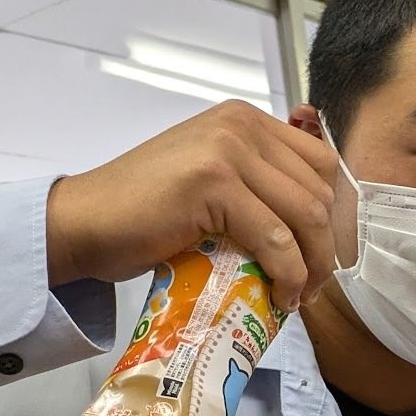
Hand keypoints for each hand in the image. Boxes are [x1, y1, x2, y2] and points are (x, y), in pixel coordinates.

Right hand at [44, 101, 338, 310]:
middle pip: (321, 190)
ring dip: (312, 265)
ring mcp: (226, 150)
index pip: (322, 164)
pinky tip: (280, 295)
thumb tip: (316, 220)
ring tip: (298, 295)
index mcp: (245, 120)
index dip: (333, 215)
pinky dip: (287, 273)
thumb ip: (257, 181)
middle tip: (312, 285)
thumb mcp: (212, 181)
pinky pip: (276, 237)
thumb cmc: (146, 212)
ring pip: (307, 214)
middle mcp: (240, 125)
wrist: (83, 223)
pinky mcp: (212, 183)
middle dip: (326, 246)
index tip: (321, 255)